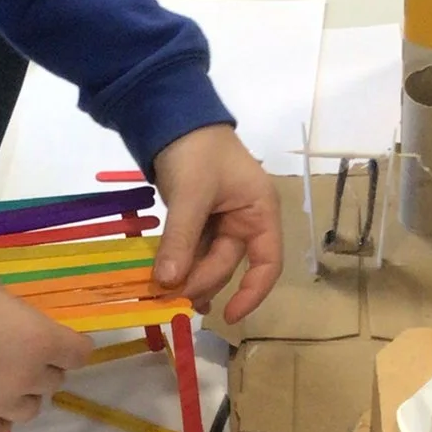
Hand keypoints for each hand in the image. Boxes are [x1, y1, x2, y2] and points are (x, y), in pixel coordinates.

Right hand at [0, 262, 91, 431]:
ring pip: (30, 410)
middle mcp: (26, 377)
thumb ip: (11, 307)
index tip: (62, 340)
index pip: (79, 353)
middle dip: (43, 366)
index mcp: (40, 339)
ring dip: (23, 394)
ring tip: (2, 380)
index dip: (72, 345)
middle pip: (54, 381)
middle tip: (20, 352)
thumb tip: (12, 317)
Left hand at [151, 124, 281, 323]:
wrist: (172, 115)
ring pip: (208, 260)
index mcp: (260, 212)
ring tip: (164, 296)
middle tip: (168, 297)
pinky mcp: (200, 220)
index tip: (229, 316)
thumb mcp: (190, 194)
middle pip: (229, 265)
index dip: (252, 293)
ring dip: (188, 277)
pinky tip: (163, 279)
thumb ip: (182, 239)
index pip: (267, 263)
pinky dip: (179, 263)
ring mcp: (222, 221)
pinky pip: (192, 249)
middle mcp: (246, 221)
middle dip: (201, 282)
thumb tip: (168, 283)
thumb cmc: (196, 150)